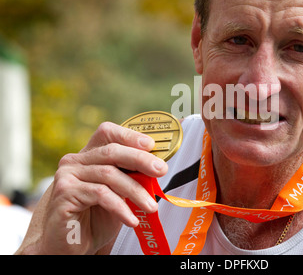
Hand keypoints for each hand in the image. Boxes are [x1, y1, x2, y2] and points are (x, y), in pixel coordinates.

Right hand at [18, 122, 167, 254]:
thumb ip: (130, 176)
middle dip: (141, 160)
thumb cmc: (94, 219)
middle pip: (112, 151)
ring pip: (109, 174)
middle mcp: (75, 161)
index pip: (107, 133)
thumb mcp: (118, 193)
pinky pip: (100, 194)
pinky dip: (120, 207)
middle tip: (161, 170)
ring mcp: (67, 175)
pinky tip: (132, 219)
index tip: (151, 145)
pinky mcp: (65, 192)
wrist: (69, 246)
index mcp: (89, 156)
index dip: (129, 135)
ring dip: (136, 191)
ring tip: (151, 206)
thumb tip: (157, 167)